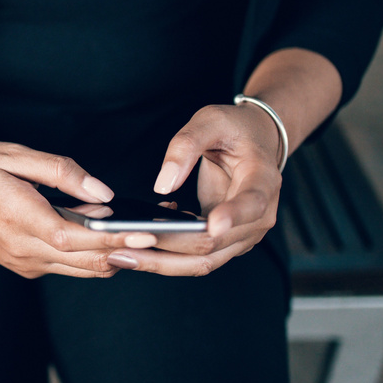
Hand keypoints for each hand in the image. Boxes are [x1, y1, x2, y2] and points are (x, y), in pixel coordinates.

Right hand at [0, 142, 158, 278]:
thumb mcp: (12, 155)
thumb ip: (60, 171)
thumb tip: (103, 190)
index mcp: (16, 217)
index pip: (74, 237)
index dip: (113, 239)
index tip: (147, 233)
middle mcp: (20, 248)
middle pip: (85, 260)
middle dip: (128, 251)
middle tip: (168, 237)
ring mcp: (22, 262)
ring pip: (81, 268)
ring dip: (114, 256)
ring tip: (149, 235)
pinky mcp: (24, 265)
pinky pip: (67, 265)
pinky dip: (93, 255)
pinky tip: (112, 235)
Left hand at [105, 103, 282, 276]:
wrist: (255, 142)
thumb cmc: (234, 129)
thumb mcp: (210, 120)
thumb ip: (186, 145)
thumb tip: (163, 185)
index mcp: (263, 180)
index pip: (251, 203)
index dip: (232, 215)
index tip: (211, 224)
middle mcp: (260, 216)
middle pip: (215, 244)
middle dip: (169, 248)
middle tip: (123, 245)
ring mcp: (243, 234)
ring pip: (203, 261)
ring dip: (161, 262)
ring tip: (119, 255)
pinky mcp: (225, 242)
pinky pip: (194, 257)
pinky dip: (165, 256)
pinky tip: (135, 244)